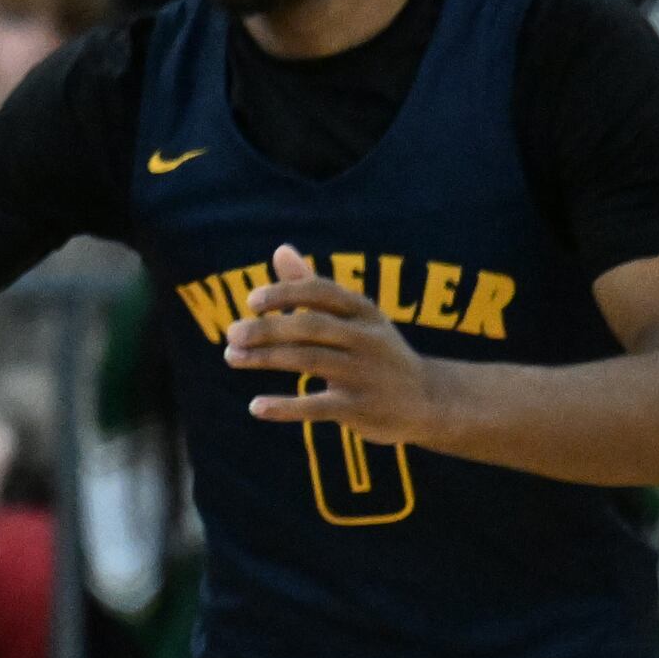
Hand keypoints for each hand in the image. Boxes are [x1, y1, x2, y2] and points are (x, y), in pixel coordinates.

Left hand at [226, 245, 448, 444]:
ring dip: (265, 359)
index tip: (252, 301)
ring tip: (232, 358)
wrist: (428, 399)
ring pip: (308, 360)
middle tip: (231, 334)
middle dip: (267, 328)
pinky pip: (316, 406)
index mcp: (363, 312)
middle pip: (310, 326)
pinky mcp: (360, 407)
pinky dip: (284, 407)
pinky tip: (255, 406)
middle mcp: (366, 338)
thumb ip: (313, 286)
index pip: (322, 292)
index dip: (286, 293)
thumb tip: (280, 250)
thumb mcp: (355, 317)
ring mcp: (364, 373)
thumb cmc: (376, 351)